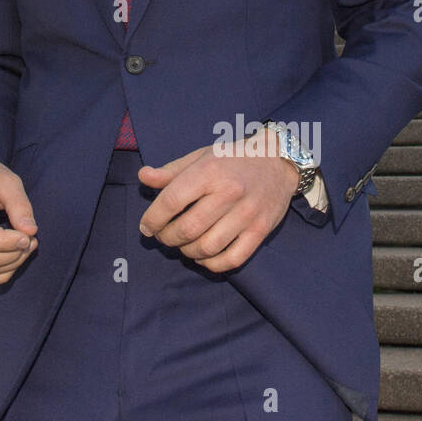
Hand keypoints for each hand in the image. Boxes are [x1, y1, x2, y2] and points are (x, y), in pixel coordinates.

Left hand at [137, 132, 299, 272]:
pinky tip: (202, 256)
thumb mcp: (200, 156)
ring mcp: (247, 214)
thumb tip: (143, 177)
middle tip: (163, 236)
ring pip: (208, 247)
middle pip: (188, 228)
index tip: (145, 227)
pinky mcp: (261, 231)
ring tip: (181, 245)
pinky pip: (233, 258)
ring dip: (187, 252)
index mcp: (209, 171)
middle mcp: (229, 193)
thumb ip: (171, 171)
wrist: (278, 161)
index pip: (172, 200)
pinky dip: (212, 264)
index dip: (153, 218)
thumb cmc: (233, 158)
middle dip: (168, 237)